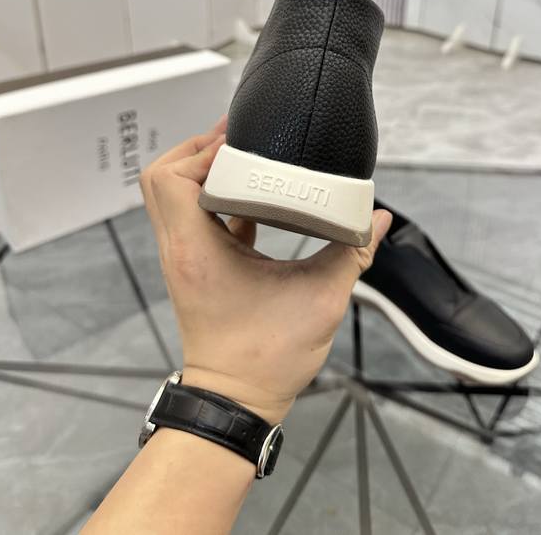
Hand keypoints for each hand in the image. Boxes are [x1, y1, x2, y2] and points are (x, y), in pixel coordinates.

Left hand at [140, 117, 391, 424]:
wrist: (235, 402)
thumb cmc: (267, 358)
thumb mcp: (320, 299)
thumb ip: (353, 253)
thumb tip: (378, 219)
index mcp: (198, 250)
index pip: (173, 178)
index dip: (203, 151)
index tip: (241, 142)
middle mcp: (180, 249)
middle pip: (161, 178)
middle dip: (196, 149)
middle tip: (237, 138)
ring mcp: (183, 258)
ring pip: (171, 196)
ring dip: (201, 171)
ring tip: (243, 155)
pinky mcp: (195, 266)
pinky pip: (193, 216)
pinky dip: (215, 197)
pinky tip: (255, 192)